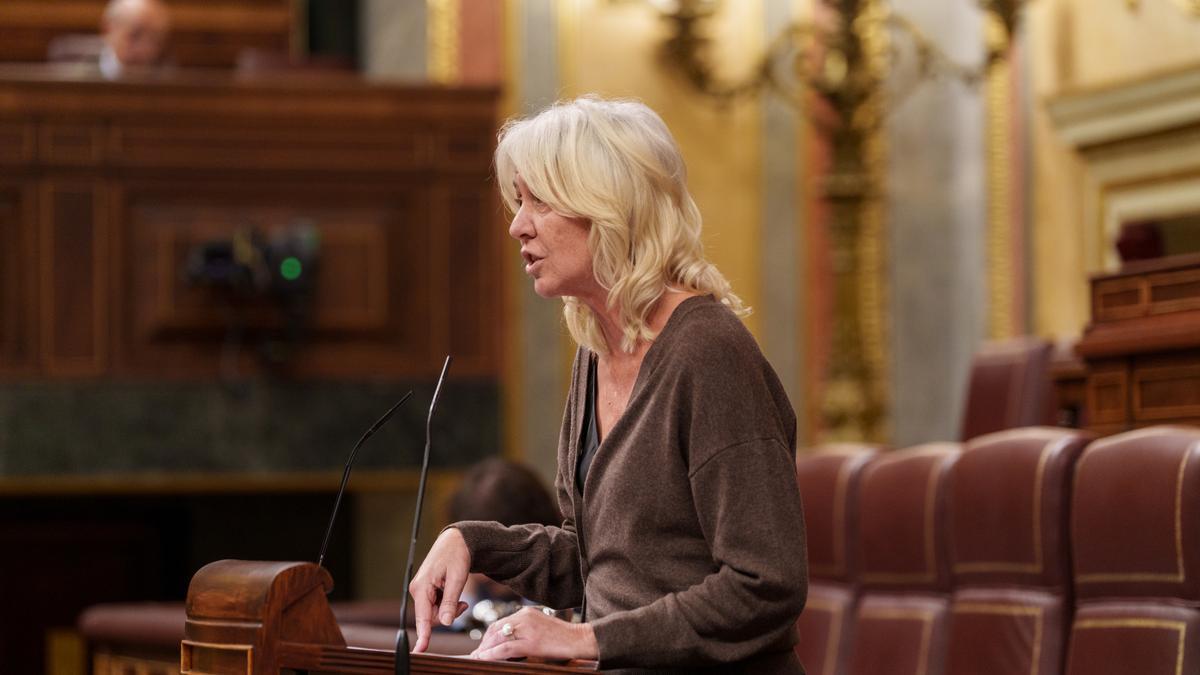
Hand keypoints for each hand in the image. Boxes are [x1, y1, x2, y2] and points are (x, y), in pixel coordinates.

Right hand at [409, 528, 470, 652]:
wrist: (456, 540)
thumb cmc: (457, 555)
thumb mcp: (457, 578)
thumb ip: (451, 602)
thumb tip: (446, 623)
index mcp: (422, 587)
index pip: (423, 617)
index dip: (423, 635)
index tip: (420, 649)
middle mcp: (418, 590)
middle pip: (431, 618)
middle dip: (448, 615)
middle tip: (464, 604)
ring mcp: (421, 591)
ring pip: (435, 613)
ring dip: (449, 609)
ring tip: (461, 597)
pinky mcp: (426, 591)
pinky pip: (436, 606)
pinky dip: (447, 604)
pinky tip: (454, 594)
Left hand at [470, 607, 597, 661]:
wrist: (579, 639)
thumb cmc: (562, 637)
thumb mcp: (540, 628)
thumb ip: (524, 631)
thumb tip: (506, 644)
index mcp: (526, 612)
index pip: (500, 623)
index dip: (488, 636)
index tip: (482, 646)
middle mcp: (524, 617)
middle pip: (495, 629)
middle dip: (483, 643)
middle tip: (476, 654)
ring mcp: (527, 628)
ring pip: (498, 638)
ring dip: (485, 649)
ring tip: (477, 658)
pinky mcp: (531, 642)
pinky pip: (506, 649)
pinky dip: (492, 654)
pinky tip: (484, 658)